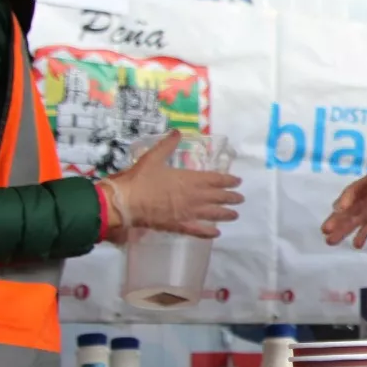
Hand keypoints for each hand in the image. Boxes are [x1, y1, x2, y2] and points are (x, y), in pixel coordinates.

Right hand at [104, 131, 242, 238]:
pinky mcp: (179, 226)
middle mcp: (194, 196)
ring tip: (235, 215)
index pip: (216, 179)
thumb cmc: (140, 178)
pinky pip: (198, 231)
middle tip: (240, 198)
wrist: (126, 202)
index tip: (238, 181)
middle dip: (231, 197)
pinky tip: (217, 234)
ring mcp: (189, 213)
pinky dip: (209, 232)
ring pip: (213, 214)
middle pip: (218, 197)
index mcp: (190, 179)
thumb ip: (168, 144)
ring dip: (226, 214)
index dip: (228, 180)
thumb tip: (177, 132)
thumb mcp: (154, 157)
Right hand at [322, 159, 366, 248]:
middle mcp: (364, 199)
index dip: (345, 199)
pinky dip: (361, 237)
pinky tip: (356, 245)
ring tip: (330, 241)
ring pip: (353, 222)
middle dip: (336, 220)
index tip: (339, 209)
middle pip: (347, 210)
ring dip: (342, 231)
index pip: (353, 192)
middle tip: (325, 230)